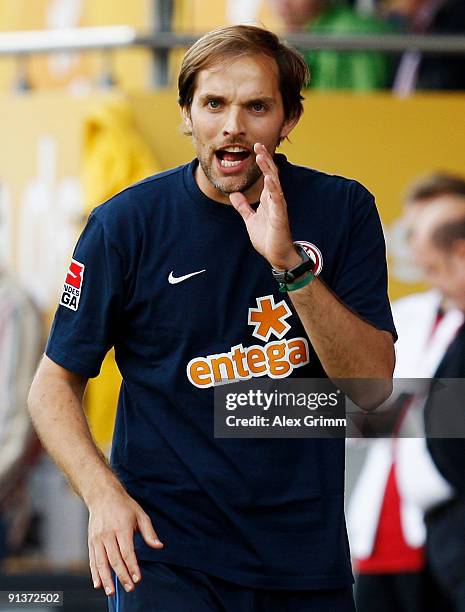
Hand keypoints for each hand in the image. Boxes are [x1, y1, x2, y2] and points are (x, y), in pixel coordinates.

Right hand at [87, 485, 162, 595]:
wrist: (102, 495)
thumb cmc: (124, 506)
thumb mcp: (140, 514)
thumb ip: (149, 532)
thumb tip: (159, 546)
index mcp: (122, 528)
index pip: (127, 552)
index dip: (132, 566)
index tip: (137, 578)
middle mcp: (108, 534)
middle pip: (114, 559)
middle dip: (122, 576)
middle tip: (129, 588)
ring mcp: (97, 538)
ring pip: (101, 562)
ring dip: (106, 578)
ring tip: (111, 592)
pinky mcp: (91, 541)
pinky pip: (92, 560)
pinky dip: (94, 573)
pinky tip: (98, 584)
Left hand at [229, 142, 300, 269]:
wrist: (276, 255)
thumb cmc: (268, 238)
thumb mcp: (250, 219)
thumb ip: (243, 207)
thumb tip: (234, 195)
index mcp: (268, 199)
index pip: (266, 175)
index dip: (262, 162)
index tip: (256, 148)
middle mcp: (275, 199)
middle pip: (271, 174)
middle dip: (265, 160)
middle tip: (259, 145)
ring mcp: (278, 206)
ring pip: (274, 183)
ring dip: (268, 169)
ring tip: (262, 156)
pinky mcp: (280, 216)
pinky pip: (277, 199)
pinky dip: (273, 188)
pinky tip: (269, 179)